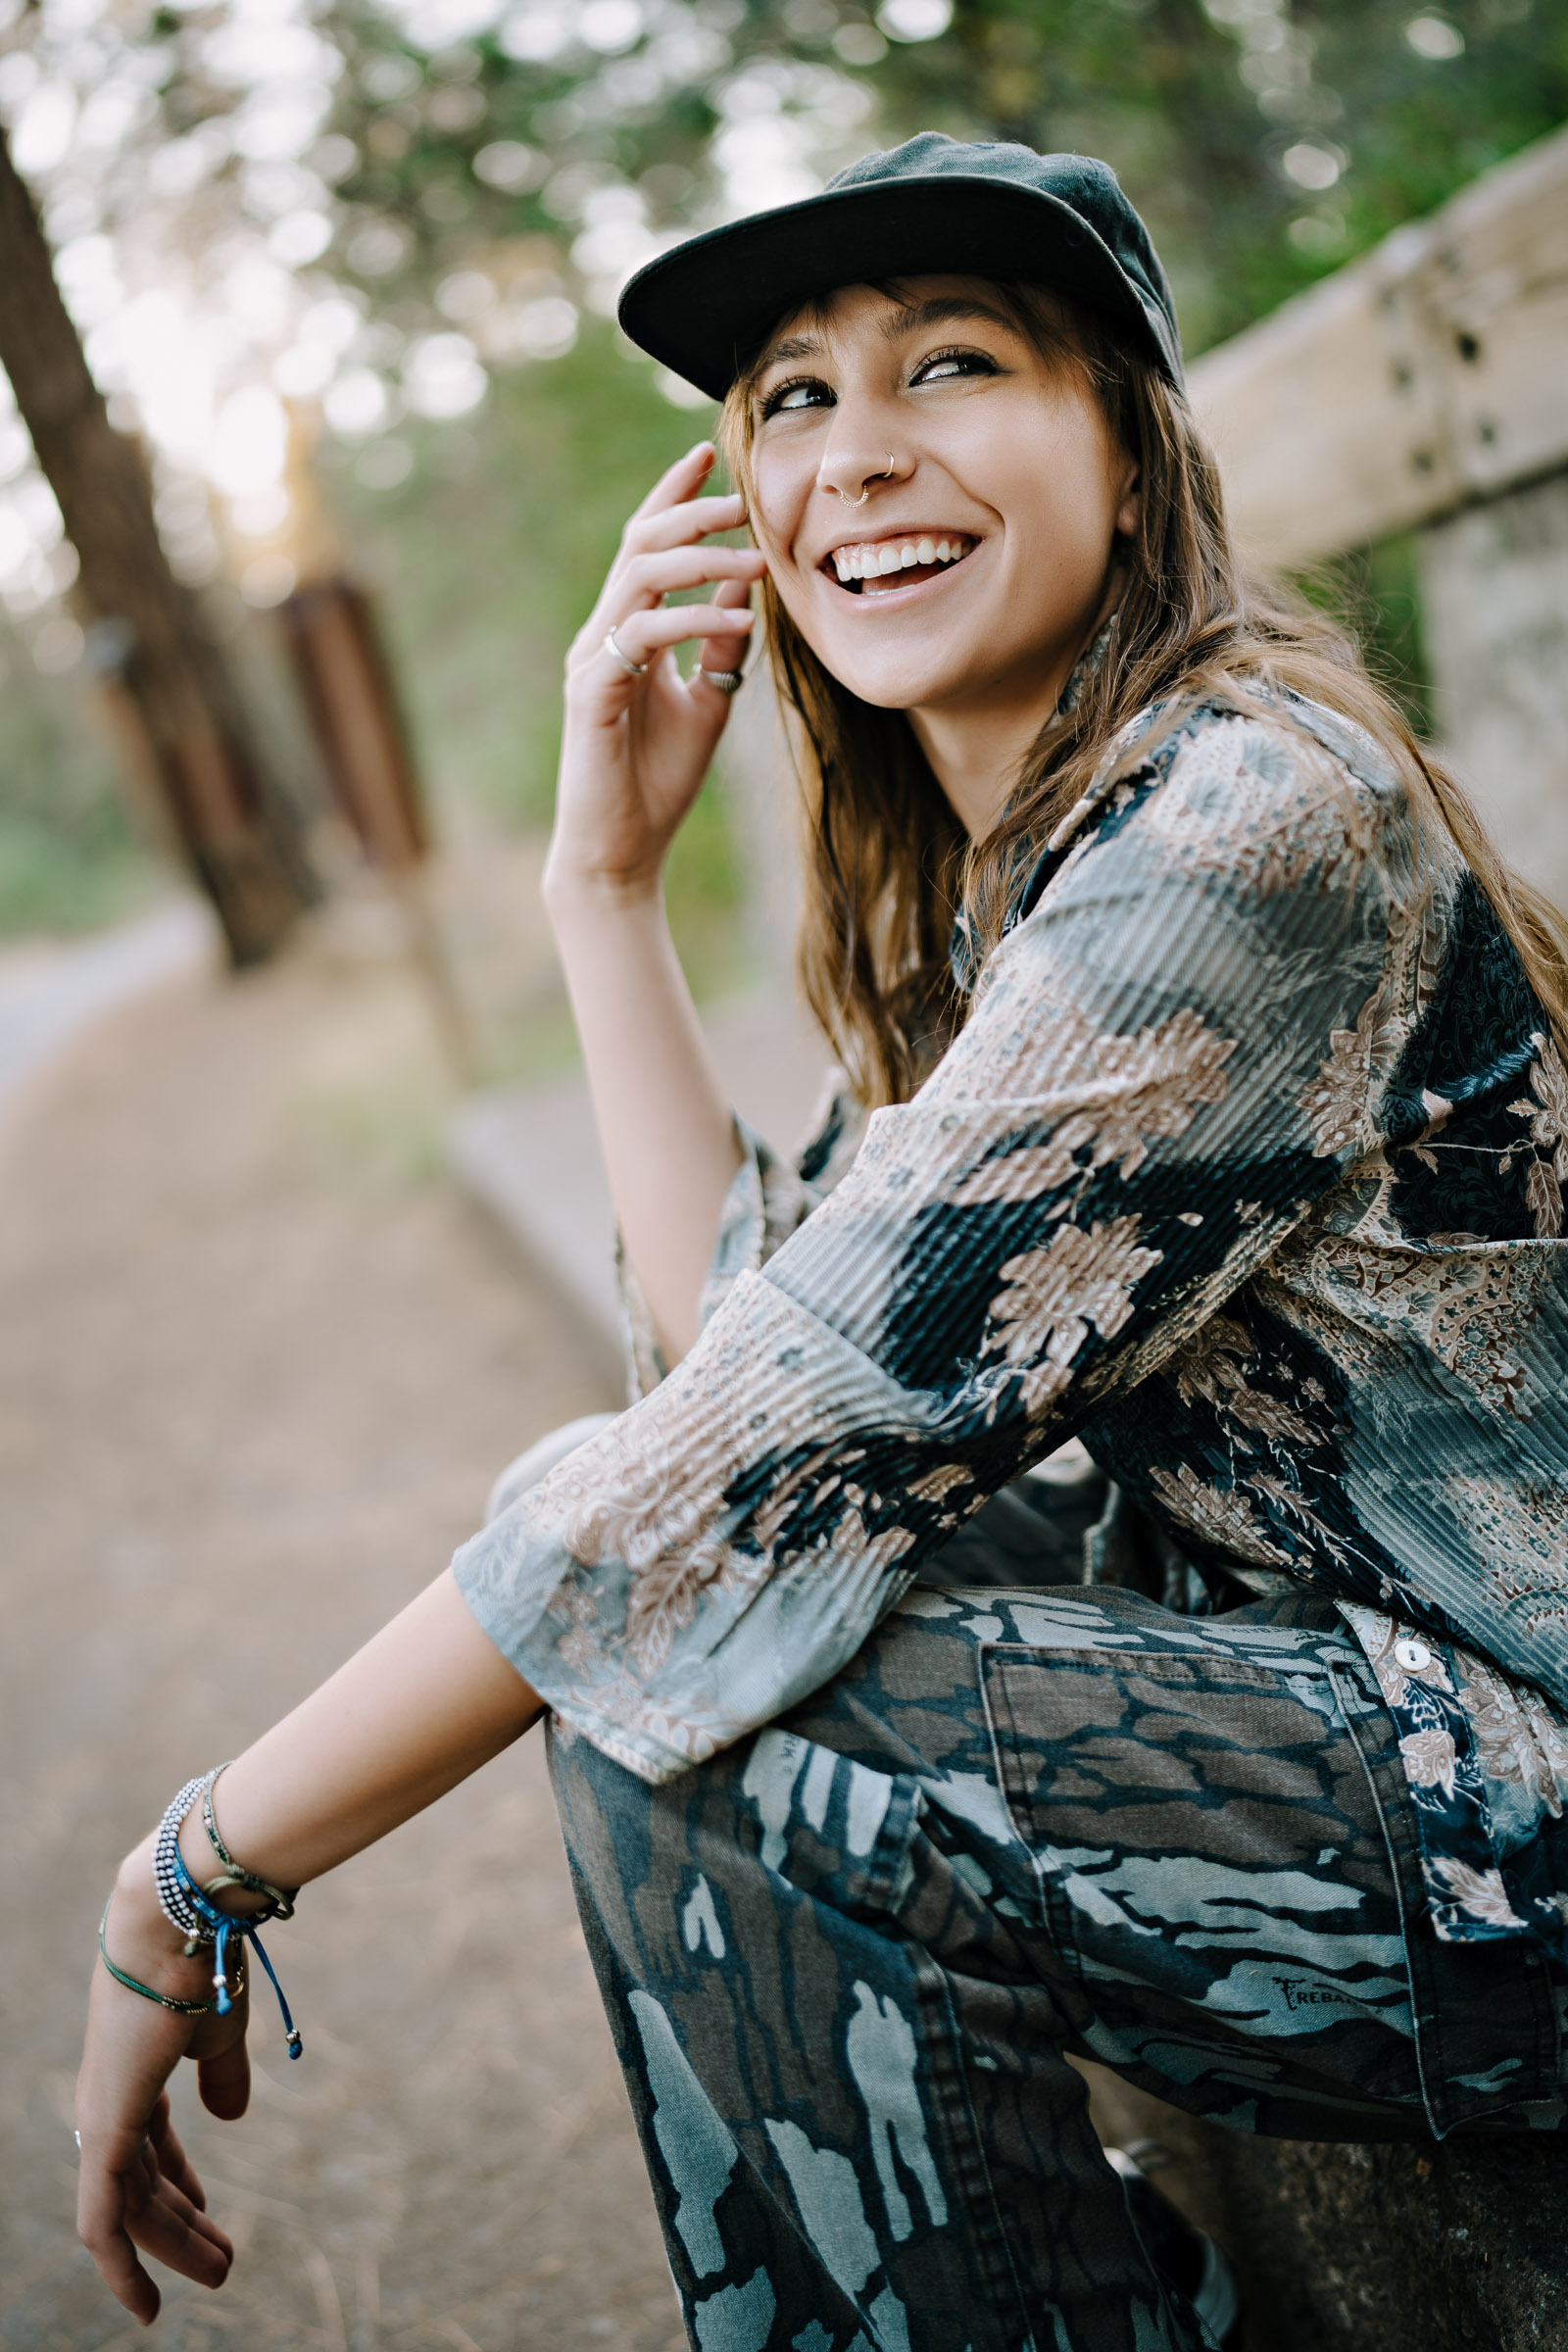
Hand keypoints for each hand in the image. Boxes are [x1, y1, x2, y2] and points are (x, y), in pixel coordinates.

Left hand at [76, 1853, 250, 2323]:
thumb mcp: (221, 2030)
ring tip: (222, 2274)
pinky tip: (144, 2307)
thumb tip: (231, 2117)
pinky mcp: (104, 2131)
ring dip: (174, 2249)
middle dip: (182, 2228)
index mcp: (134, 2070)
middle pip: (143, 2183)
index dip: (180, 2184)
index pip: (151, 2144)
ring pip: (131, 2209)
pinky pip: (105, 2220)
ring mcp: (102, 2116)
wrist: (180, 1921)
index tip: (210, 2214)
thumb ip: (221, 2076)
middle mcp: (109, 2098)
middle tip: (224, 2265)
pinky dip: (121, 2268)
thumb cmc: (205, 1962)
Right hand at [548, 440, 765, 903]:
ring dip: (701, 560)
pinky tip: (736, 620)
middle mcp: (601, 634)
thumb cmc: (657, 781)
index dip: (673, 495)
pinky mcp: (593, 694)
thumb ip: (721, 640)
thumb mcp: (708, 697)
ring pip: (639, 578)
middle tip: (742, 498)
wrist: (620, 850)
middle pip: (638, 543)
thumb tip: (748, 584)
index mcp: (625, 630)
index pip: (645, 544)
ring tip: (757, 559)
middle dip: (690, 511)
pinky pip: (642, 635)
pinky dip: (693, 621)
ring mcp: (592, 660)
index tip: (708, 455)